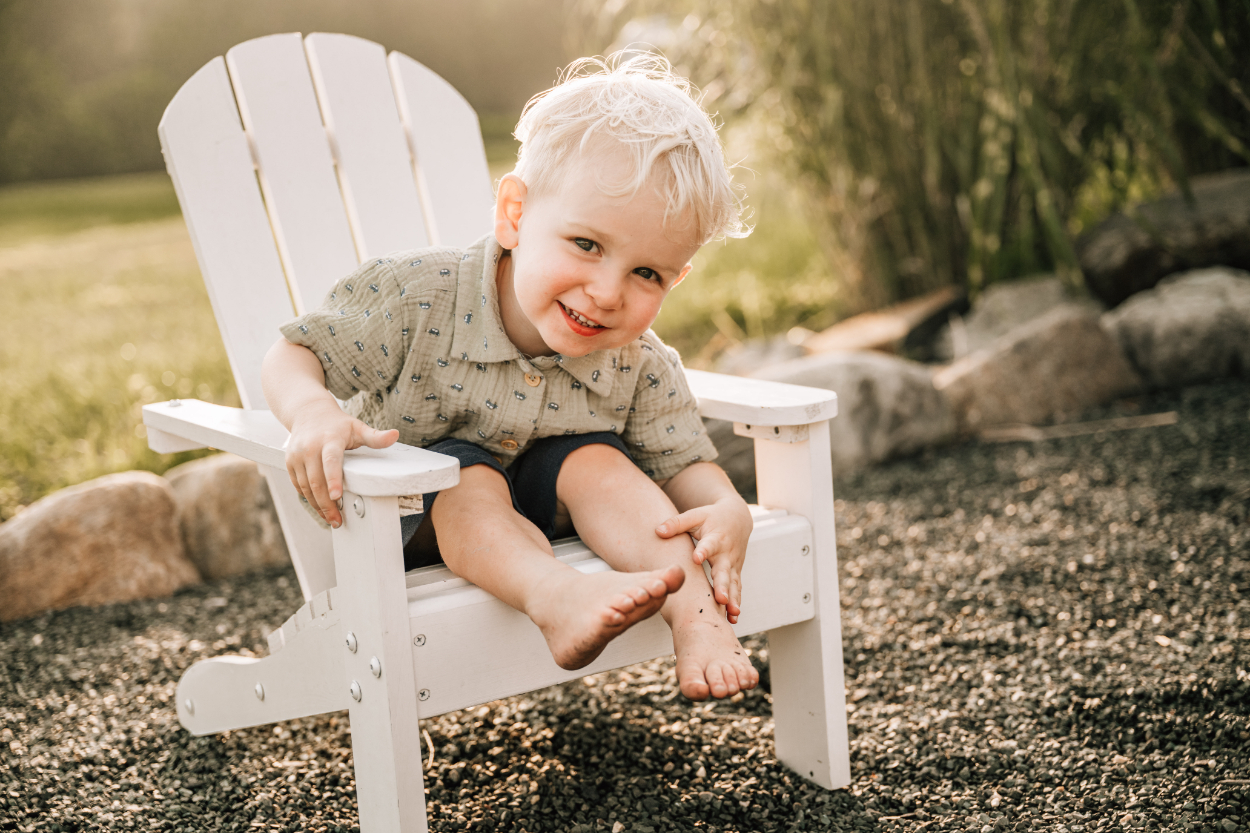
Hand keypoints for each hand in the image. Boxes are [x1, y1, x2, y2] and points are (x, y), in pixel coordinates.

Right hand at [284, 400, 397, 527]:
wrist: (308, 413)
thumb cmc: (338, 425)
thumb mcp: (357, 427)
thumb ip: (375, 436)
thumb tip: (395, 435)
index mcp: (329, 439)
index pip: (331, 460)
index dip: (333, 479)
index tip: (336, 496)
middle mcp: (310, 448)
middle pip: (316, 480)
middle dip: (327, 504)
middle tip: (337, 520)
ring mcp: (297, 456)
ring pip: (306, 487)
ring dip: (317, 505)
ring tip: (330, 518)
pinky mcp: (289, 463)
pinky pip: (298, 485)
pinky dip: (309, 498)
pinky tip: (320, 507)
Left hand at [655, 497, 752, 623]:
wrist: (737, 518)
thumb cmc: (711, 517)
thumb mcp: (695, 516)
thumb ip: (676, 523)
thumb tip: (658, 531)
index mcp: (715, 538)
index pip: (708, 545)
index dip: (703, 551)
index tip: (696, 558)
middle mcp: (726, 554)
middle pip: (724, 571)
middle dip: (722, 586)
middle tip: (720, 599)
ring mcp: (732, 565)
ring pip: (733, 584)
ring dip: (733, 599)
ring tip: (732, 614)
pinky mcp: (735, 573)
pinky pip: (737, 589)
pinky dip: (736, 602)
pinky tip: (733, 619)